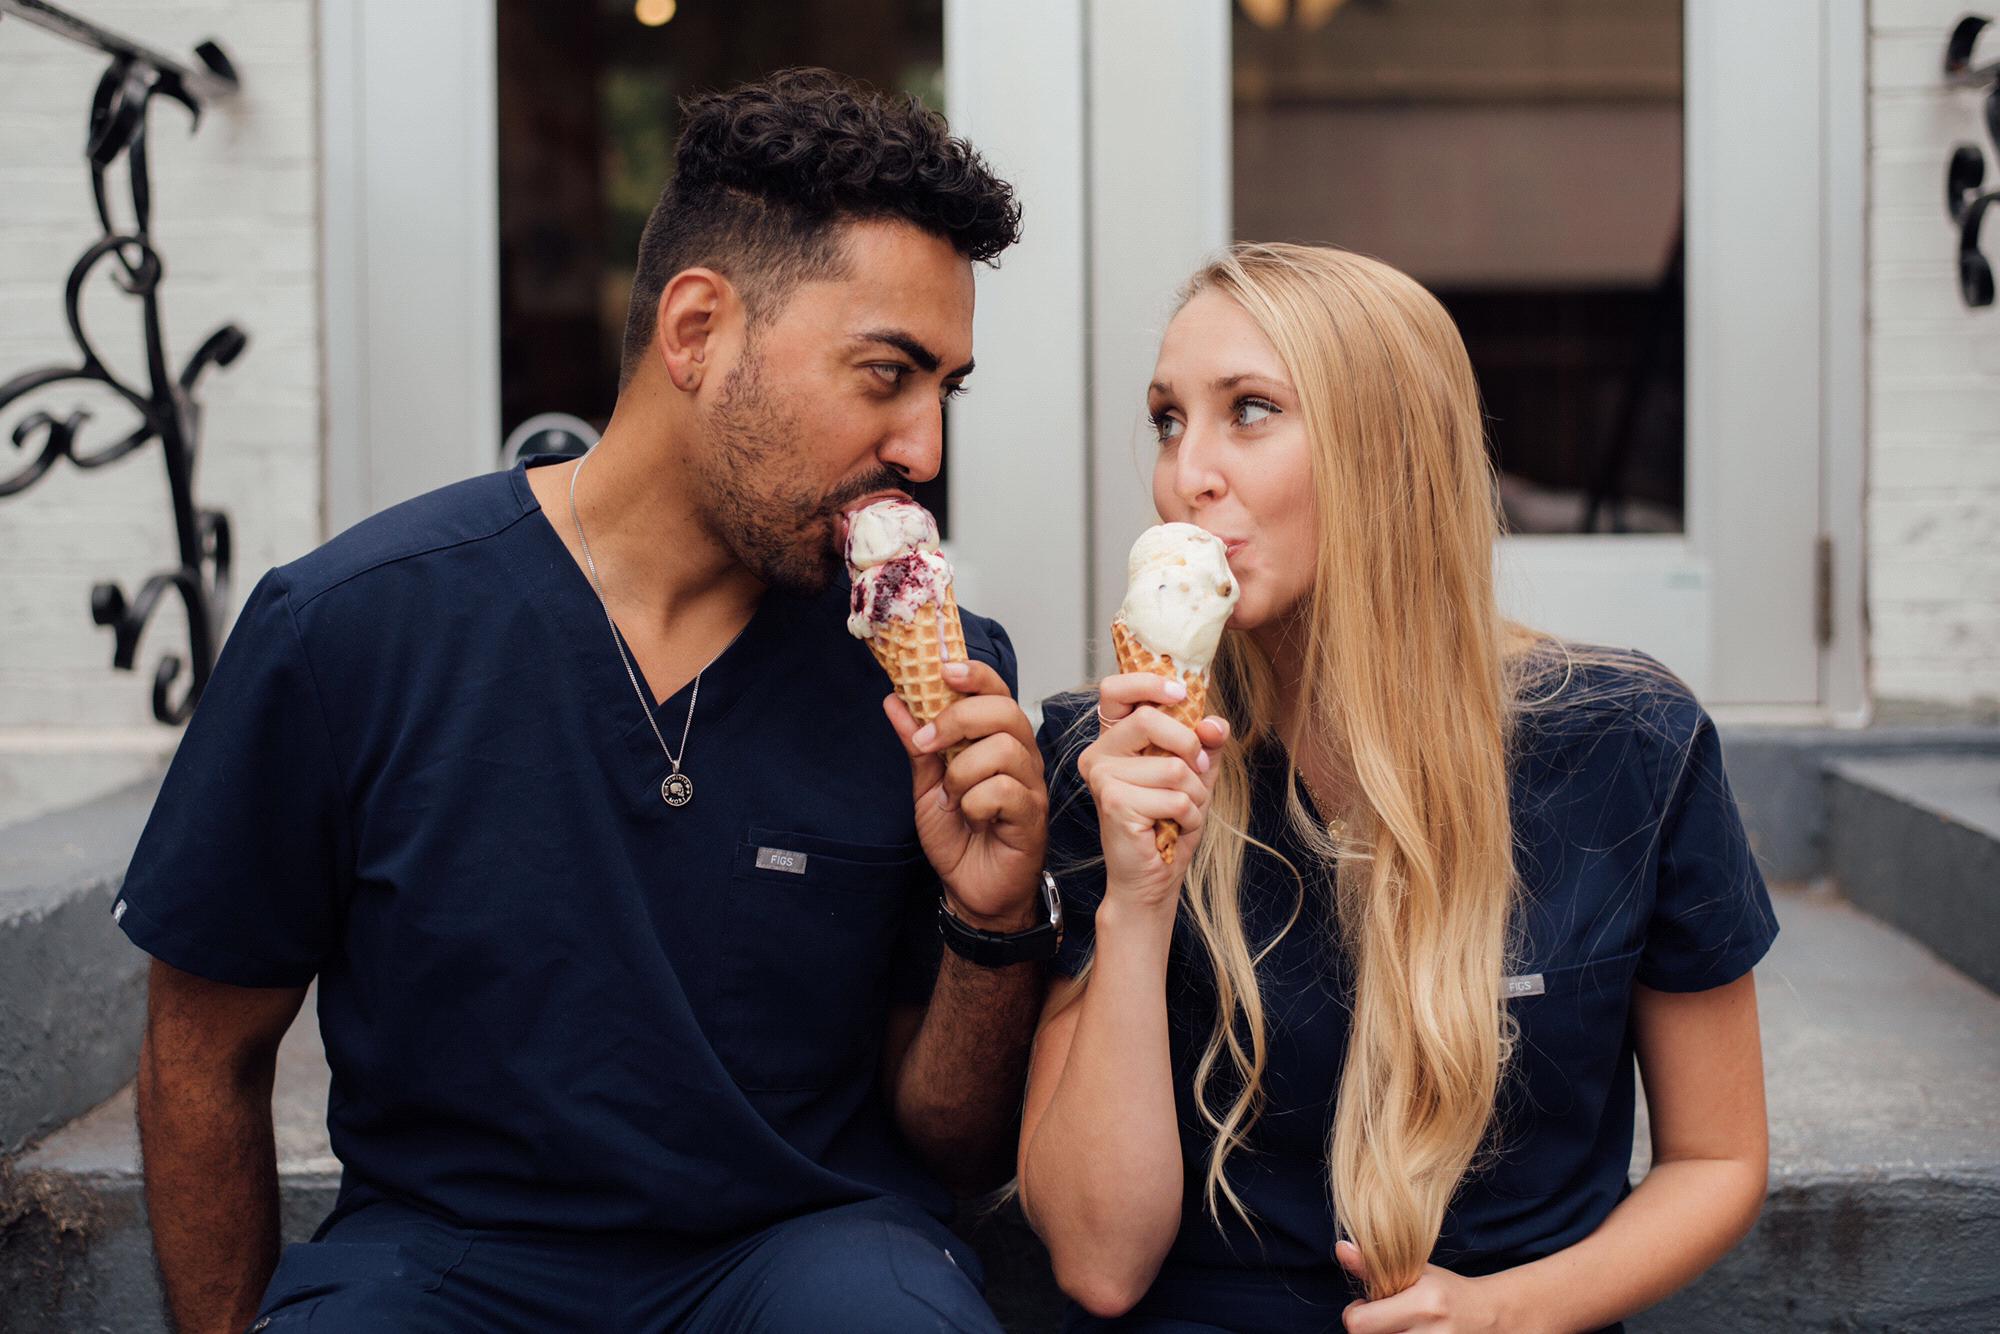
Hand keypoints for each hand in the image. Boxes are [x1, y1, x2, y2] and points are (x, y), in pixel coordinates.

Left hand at [884, 659, 1048, 930]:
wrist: (970, 889)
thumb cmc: (957, 835)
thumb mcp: (926, 785)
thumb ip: (917, 745)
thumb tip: (895, 701)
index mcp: (997, 740)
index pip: (997, 690)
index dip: (975, 673)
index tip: (943, 669)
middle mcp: (1021, 756)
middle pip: (1004, 711)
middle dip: (958, 719)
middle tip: (927, 743)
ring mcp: (1030, 785)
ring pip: (1003, 751)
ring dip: (962, 772)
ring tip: (951, 797)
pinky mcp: (1032, 816)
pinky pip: (1004, 791)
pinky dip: (975, 803)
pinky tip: (971, 818)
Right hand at [1078, 673, 1228, 911]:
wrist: (1153, 878)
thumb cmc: (1169, 823)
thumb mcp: (1196, 774)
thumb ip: (1206, 742)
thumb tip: (1214, 724)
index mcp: (1115, 738)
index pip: (1115, 689)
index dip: (1148, 682)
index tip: (1181, 694)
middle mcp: (1100, 753)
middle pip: (1152, 720)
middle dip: (1190, 748)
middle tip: (1198, 772)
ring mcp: (1102, 776)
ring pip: (1173, 767)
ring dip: (1194, 795)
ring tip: (1181, 813)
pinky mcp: (1113, 802)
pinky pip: (1174, 797)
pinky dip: (1189, 816)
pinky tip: (1173, 829)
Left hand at [1338, 1240, 1507, 1333]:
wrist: (1488, 1317)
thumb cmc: (1445, 1291)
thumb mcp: (1414, 1271)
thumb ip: (1373, 1265)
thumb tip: (1341, 1249)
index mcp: (1424, 1304)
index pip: (1359, 1324)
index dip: (1355, 1315)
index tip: (1366, 1306)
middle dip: (1369, 1331)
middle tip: (1383, 1319)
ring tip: (1397, 1327)